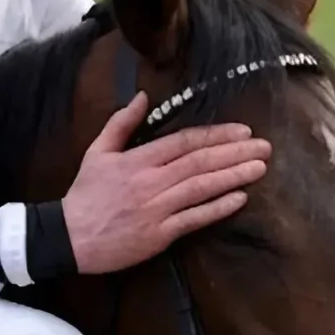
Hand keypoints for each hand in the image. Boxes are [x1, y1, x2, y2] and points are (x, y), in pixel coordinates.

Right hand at [59, 107, 269, 275]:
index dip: (216, 135)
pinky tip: (241, 198)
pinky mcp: (160, 234)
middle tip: (264, 147)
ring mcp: (157, 208)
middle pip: (200, 162)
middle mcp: (151, 181)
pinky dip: (218, 207)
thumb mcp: (98, 151)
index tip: (243, 130)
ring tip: (260, 167)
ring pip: (202, 187)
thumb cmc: (85, 194)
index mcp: (138, 159)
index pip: (185, 142)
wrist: (70, 237)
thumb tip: (142, 97)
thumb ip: (121, 123)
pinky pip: (195, 219)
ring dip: (234, 176)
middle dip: (235, 152)